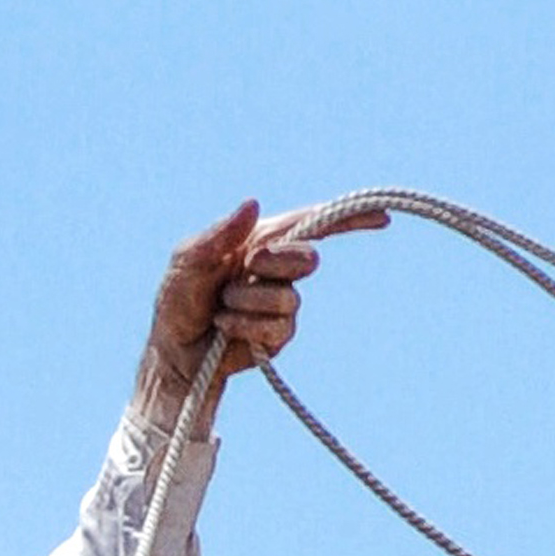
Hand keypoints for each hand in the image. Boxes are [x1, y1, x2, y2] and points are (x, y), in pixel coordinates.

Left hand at [142, 196, 382, 408]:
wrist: (174, 351)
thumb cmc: (177, 299)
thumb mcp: (187, 260)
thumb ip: (218, 234)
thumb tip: (252, 204)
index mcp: (259, 240)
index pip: (311, 223)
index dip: (348, 219)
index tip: (380, 216)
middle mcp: (275, 269)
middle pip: (308, 259)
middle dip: (277, 264)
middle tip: (246, 268)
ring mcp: (281, 303)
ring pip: (289, 299)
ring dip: (247, 303)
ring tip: (221, 308)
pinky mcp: (278, 335)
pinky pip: (278, 328)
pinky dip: (247, 327)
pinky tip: (225, 328)